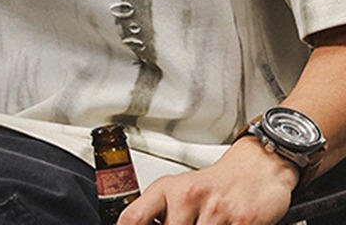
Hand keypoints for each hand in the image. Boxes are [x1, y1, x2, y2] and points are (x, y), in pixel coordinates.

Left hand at [117, 138, 298, 224]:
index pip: (135, 217)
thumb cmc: (214, 186)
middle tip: (188, 223)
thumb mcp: (181, 192)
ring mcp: (214, 211)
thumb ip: (161, 214)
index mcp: (167, 189)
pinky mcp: (241, 222)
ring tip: (203, 223)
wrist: (254, 170)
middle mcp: (187, 196)